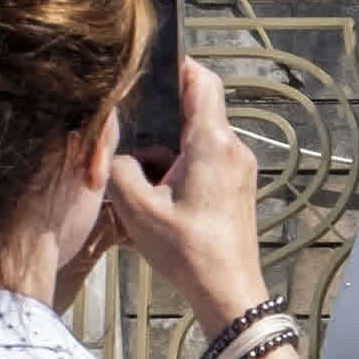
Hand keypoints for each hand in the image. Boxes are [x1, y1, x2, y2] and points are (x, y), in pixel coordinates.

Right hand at [102, 58, 271, 329]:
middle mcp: (233, 149)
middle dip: (159, 119)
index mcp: (213, 142)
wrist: (228, 292)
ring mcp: (239, 170)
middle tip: (129, 132)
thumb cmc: (189, 251)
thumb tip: (120, 153)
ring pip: (196, 141)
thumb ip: (119, 168)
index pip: (201, 80)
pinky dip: (179, 171)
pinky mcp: (237, 189)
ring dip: (166, 152)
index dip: (175, 66)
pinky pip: (205, 164)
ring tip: (139, 178)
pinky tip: (156, 198)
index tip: (148, 67)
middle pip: (195, 111)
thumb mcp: (137, 207)